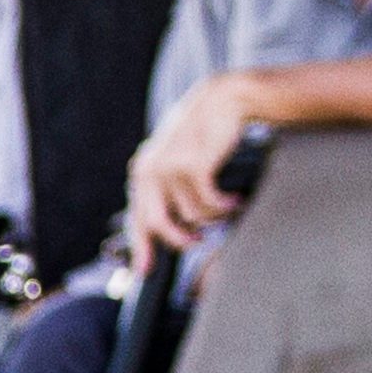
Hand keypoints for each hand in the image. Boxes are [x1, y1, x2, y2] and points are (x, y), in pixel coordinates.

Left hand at [127, 82, 257, 252]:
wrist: (222, 101)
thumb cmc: (203, 134)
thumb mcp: (176, 159)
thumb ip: (167, 188)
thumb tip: (175, 227)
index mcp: (142, 172)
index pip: (137, 217)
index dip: (140, 247)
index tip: (143, 271)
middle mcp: (149, 171)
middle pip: (158, 225)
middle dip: (179, 241)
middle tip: (198, 244)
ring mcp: (169, 168)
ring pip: (192, 215)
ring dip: (213, 215)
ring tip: (226, 203)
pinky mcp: (192, 166)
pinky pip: (209, 204)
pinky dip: (224, 206)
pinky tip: (234, 198)